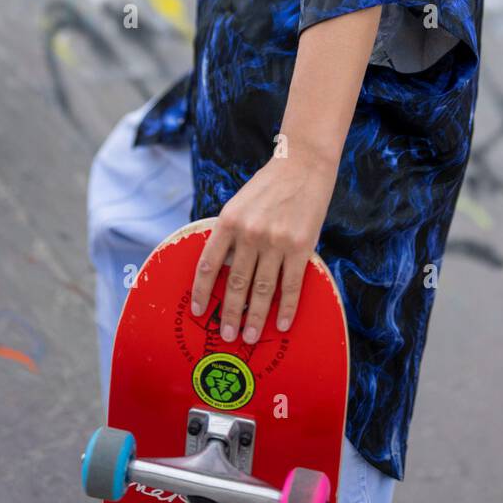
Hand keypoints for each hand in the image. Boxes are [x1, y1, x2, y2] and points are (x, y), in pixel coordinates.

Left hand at [190, 147, 338, 343]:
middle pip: (235, 284)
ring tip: (250, 337)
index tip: (199, 311)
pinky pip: (291, 285)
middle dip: (230, 314)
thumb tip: (222, 270)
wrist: (303, 164)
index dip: (202, 292)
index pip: (208, 265)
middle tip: (227, 336)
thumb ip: (230, 234)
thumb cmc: (268, 185)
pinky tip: (283, 324)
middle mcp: (249, 233)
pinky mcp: (300, 246)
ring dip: (255, 318)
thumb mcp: (239, 204)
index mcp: (228, 221)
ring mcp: (276, 241)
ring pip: (262, 291)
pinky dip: (287, 308)